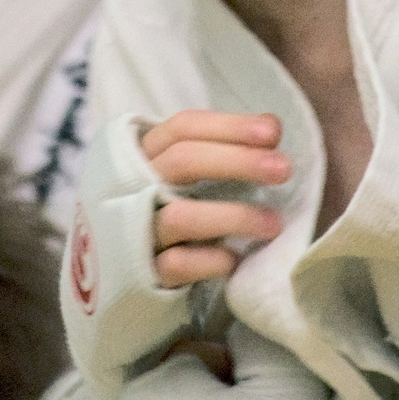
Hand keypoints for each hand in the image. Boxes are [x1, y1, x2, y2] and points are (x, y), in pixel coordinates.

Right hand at [139, 108, 286, 286]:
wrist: (115, 274)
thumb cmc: (161, 209)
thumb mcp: (178, 175)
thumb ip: (218, 149)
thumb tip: (271, 125)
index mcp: (143, 154)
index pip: (183, 128)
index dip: (229, 126)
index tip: (273, 132)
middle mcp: (133, 187)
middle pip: (182, 162)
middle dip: (238, 161)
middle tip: (283, 168)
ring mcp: (134, 231)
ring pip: (181, 217)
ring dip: (233, 216)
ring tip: (274, 223)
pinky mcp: (141, 274)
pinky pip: (177, 265)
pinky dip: (210, 260)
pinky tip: (235, 260)